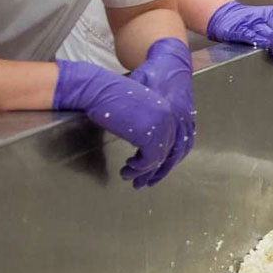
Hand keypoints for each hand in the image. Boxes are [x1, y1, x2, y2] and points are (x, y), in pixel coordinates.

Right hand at [53, 60, 178, 187]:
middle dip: (154, 171)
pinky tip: (127, 168)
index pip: (173, 141)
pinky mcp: (150, 134)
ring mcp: (162, 125)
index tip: (151, 172)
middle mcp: (168, 117)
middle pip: (169, 152)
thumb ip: (145, 127)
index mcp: (166, 110)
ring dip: (142, 172)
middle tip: (141, 183)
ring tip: (127, 176)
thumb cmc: (110, 98)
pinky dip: (138, 168)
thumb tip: (145, 148)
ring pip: (159, 158)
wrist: (99, 89)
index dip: (162, 159)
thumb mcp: (135, 113)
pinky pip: (150, 160)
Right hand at [206, 0, 272, 65]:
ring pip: (272, 37)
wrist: (225, 15)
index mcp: (272, 13)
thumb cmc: (246, 20)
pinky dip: (264, 45)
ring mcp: (253, 23)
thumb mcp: (266, 20)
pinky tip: (267, 51)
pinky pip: (256, 37)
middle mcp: (265, 16)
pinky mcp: (242, 30)